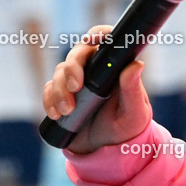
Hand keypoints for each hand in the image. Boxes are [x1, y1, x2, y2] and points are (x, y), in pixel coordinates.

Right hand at [42, 25, 152, 154]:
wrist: (105, 151)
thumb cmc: (127, 130)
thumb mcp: (135, 114)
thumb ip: (133, 90)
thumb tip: (136, 65)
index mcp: (114, 67)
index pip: (105, 40)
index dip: (97, 34)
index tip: (92, 41)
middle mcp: (94, 69)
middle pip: (77, 53)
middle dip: (72, 69)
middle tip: (75, 87)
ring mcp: (75, 81)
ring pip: (59, 72)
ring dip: (59, 90)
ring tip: (68, 111)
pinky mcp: (60, 95)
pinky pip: (48, 90)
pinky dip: (48, 100)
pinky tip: (56, 114)